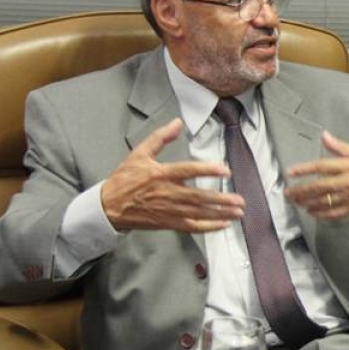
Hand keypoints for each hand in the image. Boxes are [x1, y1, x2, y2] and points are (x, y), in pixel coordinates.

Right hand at [101, 119, 242, 231]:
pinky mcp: (168, 223)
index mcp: (160, 174)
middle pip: (197, 197)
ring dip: (220, 213)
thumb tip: (177, 122)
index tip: (225, 170)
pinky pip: (192, 227)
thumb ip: (160, 137)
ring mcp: (168, 210)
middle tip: (239, 200)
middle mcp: (167, 193)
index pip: (187, 171)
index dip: (207, 170)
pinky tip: (223, 224)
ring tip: (238, 212)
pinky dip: (208, 227)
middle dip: (220, 199)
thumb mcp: (139, 153)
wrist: (108, 206)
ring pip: (198, 213)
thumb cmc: (124, 179)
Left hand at [285, 131, 348, 219]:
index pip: (321, 166)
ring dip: (307, 203)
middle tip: (288, 192)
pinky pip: (335, 213)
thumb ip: (340, 146)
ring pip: (324, 201)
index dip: (304, 169)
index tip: (291, 172)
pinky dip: (322, 214)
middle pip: (319, 186)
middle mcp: (348, 182)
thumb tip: (324, 135)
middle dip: (301, 190)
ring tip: (296, 202)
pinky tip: (312, 213)